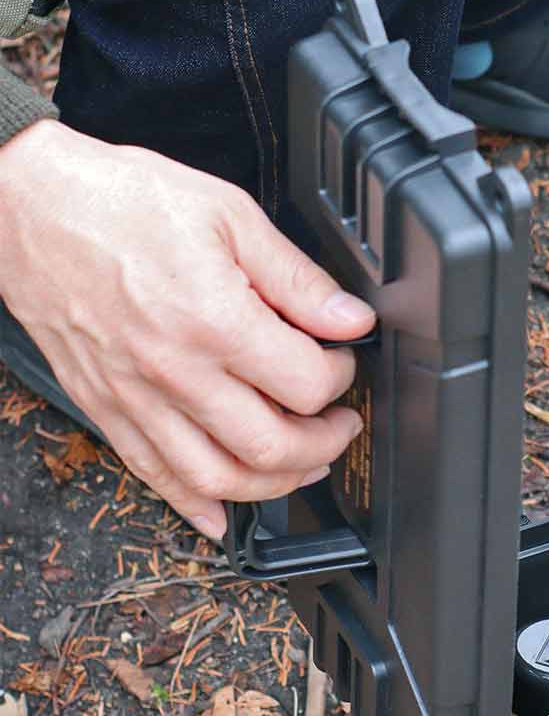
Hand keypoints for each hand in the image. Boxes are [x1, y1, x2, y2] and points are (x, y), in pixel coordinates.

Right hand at [0, 120, 374, 539]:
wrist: (28, 204)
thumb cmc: (120, 201)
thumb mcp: (229, 216)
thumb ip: (297, 278)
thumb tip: (350, 319)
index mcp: (213, 320)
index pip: (306, 384)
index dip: (340, 378)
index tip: (340, 361)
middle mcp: (175, 370)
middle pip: (272, 447)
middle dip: (324, 444)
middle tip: (338, 424)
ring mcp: (136, 397)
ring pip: (217, 478)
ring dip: (273, 485)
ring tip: (302, 464)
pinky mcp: (105, 407)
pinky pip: (153, 475)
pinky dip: (193, 504)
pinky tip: (221, 513)